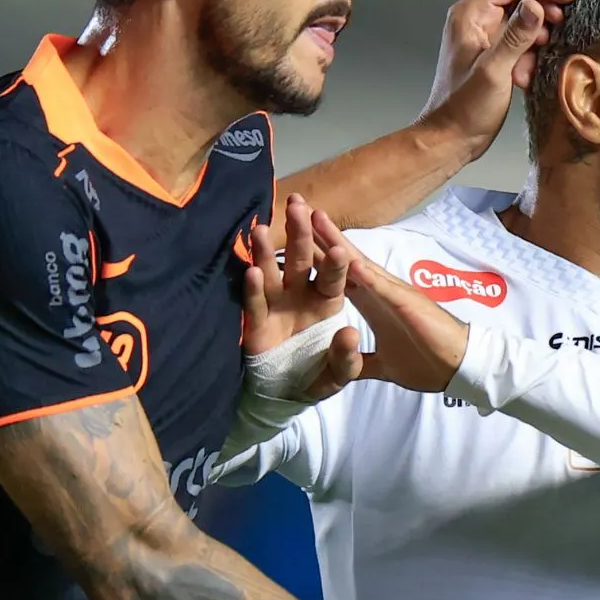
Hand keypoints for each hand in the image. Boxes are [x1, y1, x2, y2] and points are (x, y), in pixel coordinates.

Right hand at [242, 195, 363, 400]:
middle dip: (299, 233)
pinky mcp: (256, 321)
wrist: (285, 394)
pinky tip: (250, 272)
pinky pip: (254, 302)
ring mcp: (277, 305)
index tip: (338, 245)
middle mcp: (301, 295)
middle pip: (300, 260)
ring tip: (260, 229)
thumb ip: (346, 357)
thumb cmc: (316, 377)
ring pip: (272, 272)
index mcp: (328, 301)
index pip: (333, 276)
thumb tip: (349, 332)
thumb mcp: (338, 374)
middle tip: (296, 205)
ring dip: (265, 252)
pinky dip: (252, 288)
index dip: (335, 261)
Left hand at [312, 210, 470, 392]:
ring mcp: (393, 295)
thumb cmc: (426, 362)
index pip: (335, 274)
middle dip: (318, 234)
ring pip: (359, 264)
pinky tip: (349, 260)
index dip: (314, 255)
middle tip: (294, 206)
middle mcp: (378, 291)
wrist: (459, 368)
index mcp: (370, 303)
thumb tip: (343, 362)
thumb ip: (360, 361)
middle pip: (343, 258)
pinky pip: (384, 289)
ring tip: (314, 217)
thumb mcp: (382, 365)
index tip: (289, 236)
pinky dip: (366, 275)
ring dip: (337, 242)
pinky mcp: (407, 306)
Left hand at [417, 0, 577, 158]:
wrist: (450, 138)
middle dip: (544, 7)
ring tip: (543, 57)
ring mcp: (483, 35)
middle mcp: (475, 19)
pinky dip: (529, 53)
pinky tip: (528, 75)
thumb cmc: (464, 109)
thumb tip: (536, 7)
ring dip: (537, 35)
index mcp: (470, 14)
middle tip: (565, 24)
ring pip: (521, 18)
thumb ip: (515, 37)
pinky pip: (518, 40)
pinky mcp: (492, 53)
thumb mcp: (494, 72)